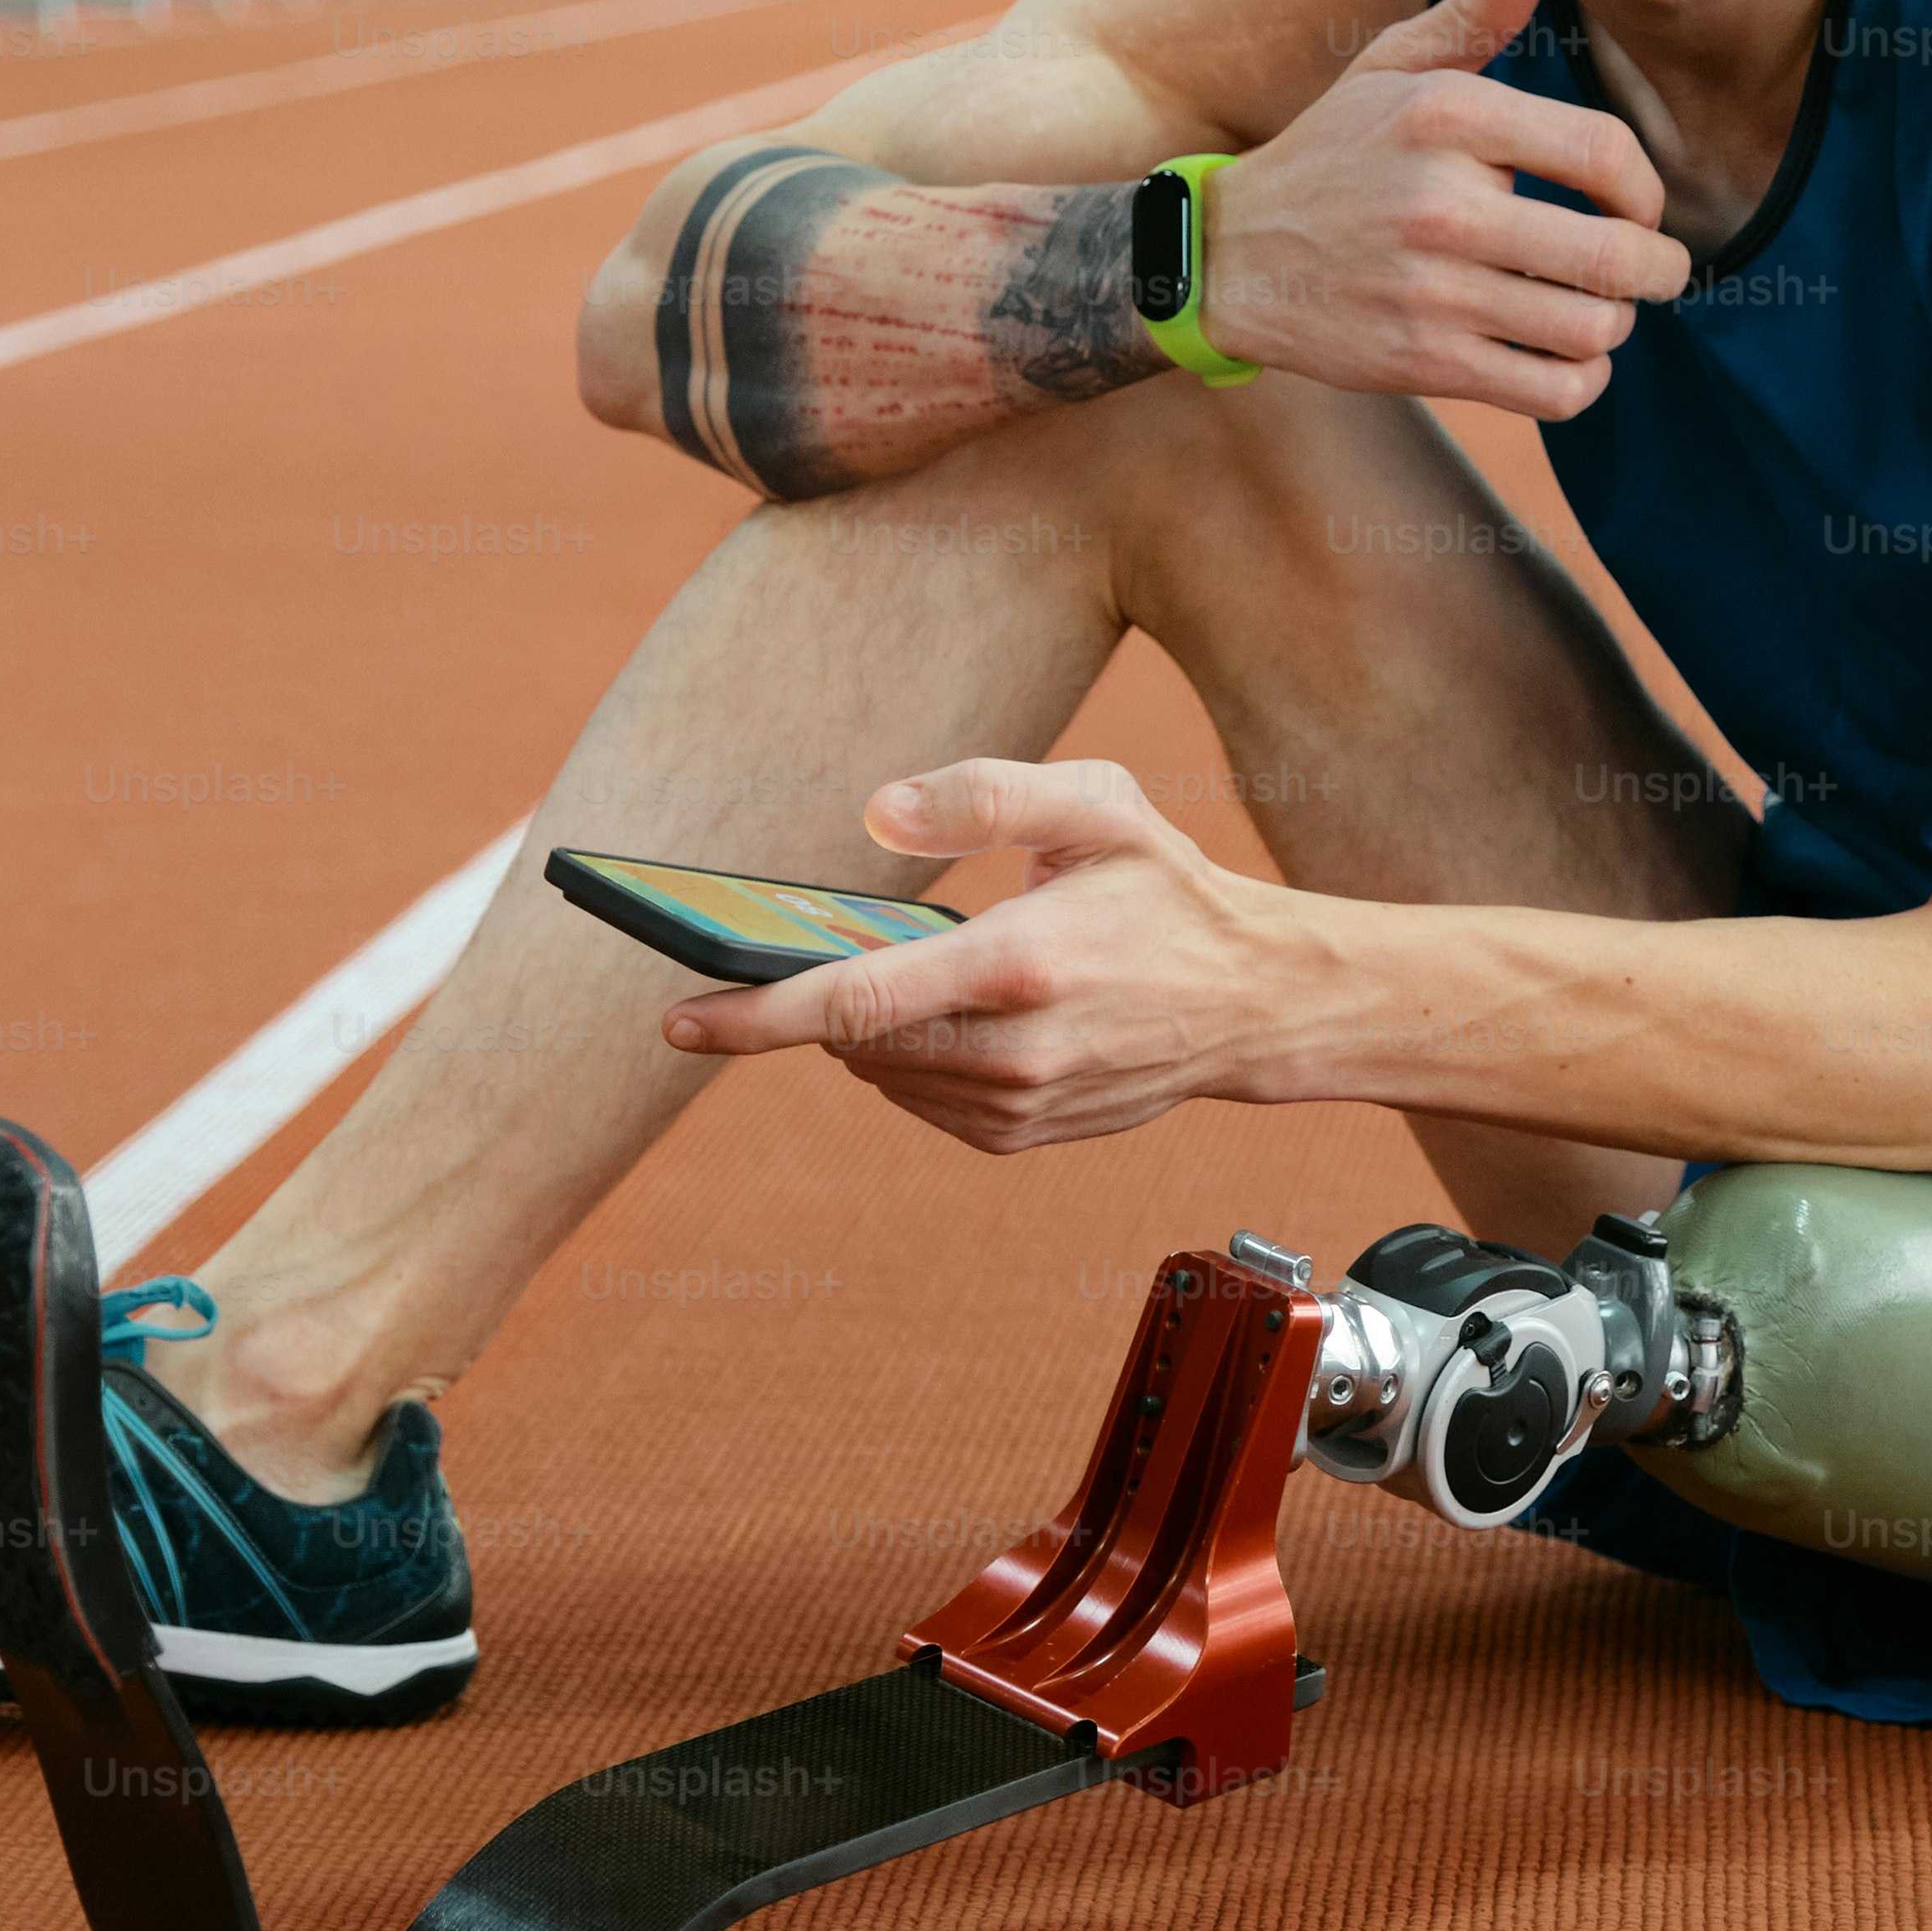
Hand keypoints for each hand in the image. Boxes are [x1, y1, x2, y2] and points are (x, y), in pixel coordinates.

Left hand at [657, 760, 1303, 1150]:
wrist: (1255, 1003)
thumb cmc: (1171, 891)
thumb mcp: (1100, 804)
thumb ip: (985, 794)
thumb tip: (874, 814)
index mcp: (1020, 966)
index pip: (854, 1003)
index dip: (753, 1015)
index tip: (676, 1016)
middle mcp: (1013, 1052)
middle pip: (851, 1041)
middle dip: (809, 998)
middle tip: (803, 946)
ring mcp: (1016, 1105)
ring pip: (879, 1072)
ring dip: (865, 1025)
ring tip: (916, 966)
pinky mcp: (1017, 1136)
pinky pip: (918, 1099)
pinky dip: (909, 1055)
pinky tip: (955, 1009)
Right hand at [1199, 0, 1693, 416]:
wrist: (1226, 257)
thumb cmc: (1331, 154)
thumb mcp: (1391, 67)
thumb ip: (1476, 7)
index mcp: (1447, 116)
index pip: (1606, 155)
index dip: (1647, 191)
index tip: (1639, 207)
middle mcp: (1441, 201)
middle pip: (1615, 253)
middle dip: (1657, 269)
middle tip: (1653, 271)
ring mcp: (1431, 289)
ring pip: (1591, 326)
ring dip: (1614, 325)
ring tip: (1599, 312)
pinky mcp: (1421, 362)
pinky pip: (1551, 389)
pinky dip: (1580, 383)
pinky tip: (1566, 362)